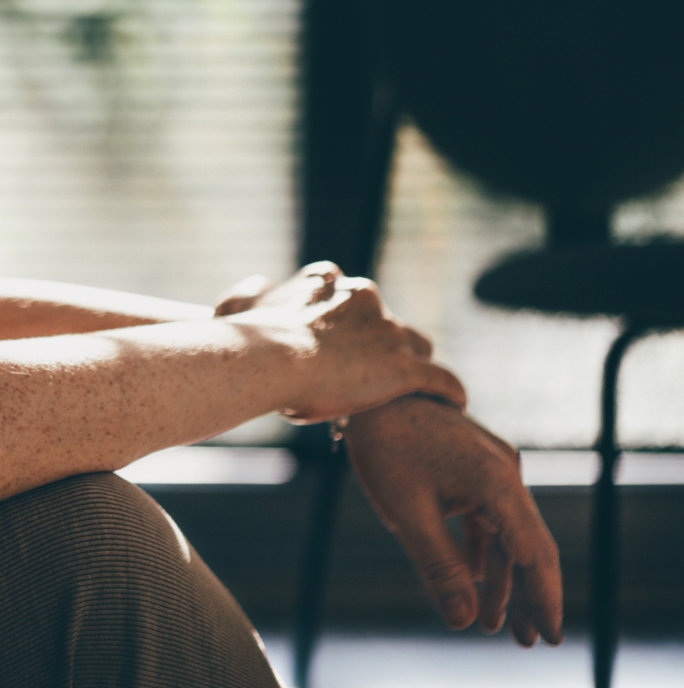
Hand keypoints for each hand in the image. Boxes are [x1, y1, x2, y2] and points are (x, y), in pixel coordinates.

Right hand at [223, 262, 466, 421]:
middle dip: (383, 341)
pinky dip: (449, 390)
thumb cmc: (245, 339)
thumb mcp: (234, 308)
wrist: (270, 360)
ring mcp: (387, 333)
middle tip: (370, 371)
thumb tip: (259, 283)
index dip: (346, 318)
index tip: (338, 338)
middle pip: (387, 319)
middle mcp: (364, 299)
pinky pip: (441, 379)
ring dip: (414, 363)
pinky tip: (454, 404)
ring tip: (413, 389)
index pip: (349, 292)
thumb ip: (247, 294)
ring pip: (417, 345)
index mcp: (327, 284)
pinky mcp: (405, 368)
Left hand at [345, 396, 563, 645]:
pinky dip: (483, 551)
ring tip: (496, 625)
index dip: (545, 599)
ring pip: (508, 535)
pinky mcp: (475, 468)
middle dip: (529, 597)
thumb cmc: (386, 448)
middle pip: (529, 547)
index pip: (533, 554)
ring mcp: (493, 470)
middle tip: (529, 643)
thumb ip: (439, 567)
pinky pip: (489, 518)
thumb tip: (462, 620)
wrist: (370, 394)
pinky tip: (478, 583)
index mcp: (498, 484)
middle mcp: (506, 474)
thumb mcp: (408, 514)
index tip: (552, 638)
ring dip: (503, 579)